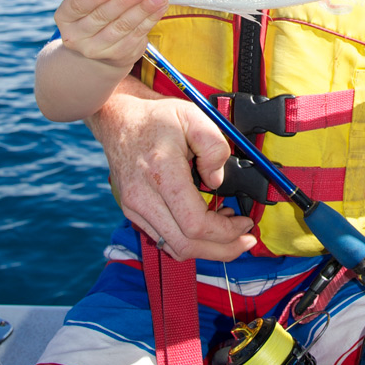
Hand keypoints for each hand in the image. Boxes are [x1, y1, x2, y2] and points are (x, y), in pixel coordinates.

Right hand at [55, 0, 168, 69]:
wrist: (98, 49)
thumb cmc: (95, 13)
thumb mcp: (90, 1)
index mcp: (66, 17)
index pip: (77, 5)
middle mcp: (77, 36)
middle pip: (102, 16)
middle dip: (124, 1)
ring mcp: (97, 49)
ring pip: (122, 27)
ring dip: (142, 9)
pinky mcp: (119, 55)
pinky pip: (137, 34)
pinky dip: (151, 18)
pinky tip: (161, 5)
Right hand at [88, 80, 255, 261]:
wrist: (119, 119)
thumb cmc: (155, 117)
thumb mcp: (194, 116)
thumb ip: (214, 146)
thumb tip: (217, 181)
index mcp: (162, 174)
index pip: (195, 224)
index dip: (226, 232)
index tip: (245, 222)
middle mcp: (143, 197)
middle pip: (186, 245)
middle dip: (222, 249)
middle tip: (245, 238)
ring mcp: (134, 207)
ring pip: (174, 248)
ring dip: (206, 248)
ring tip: (229, 232)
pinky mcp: (133, 211)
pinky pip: (163, 239)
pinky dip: (189, 240)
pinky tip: (205, 226)